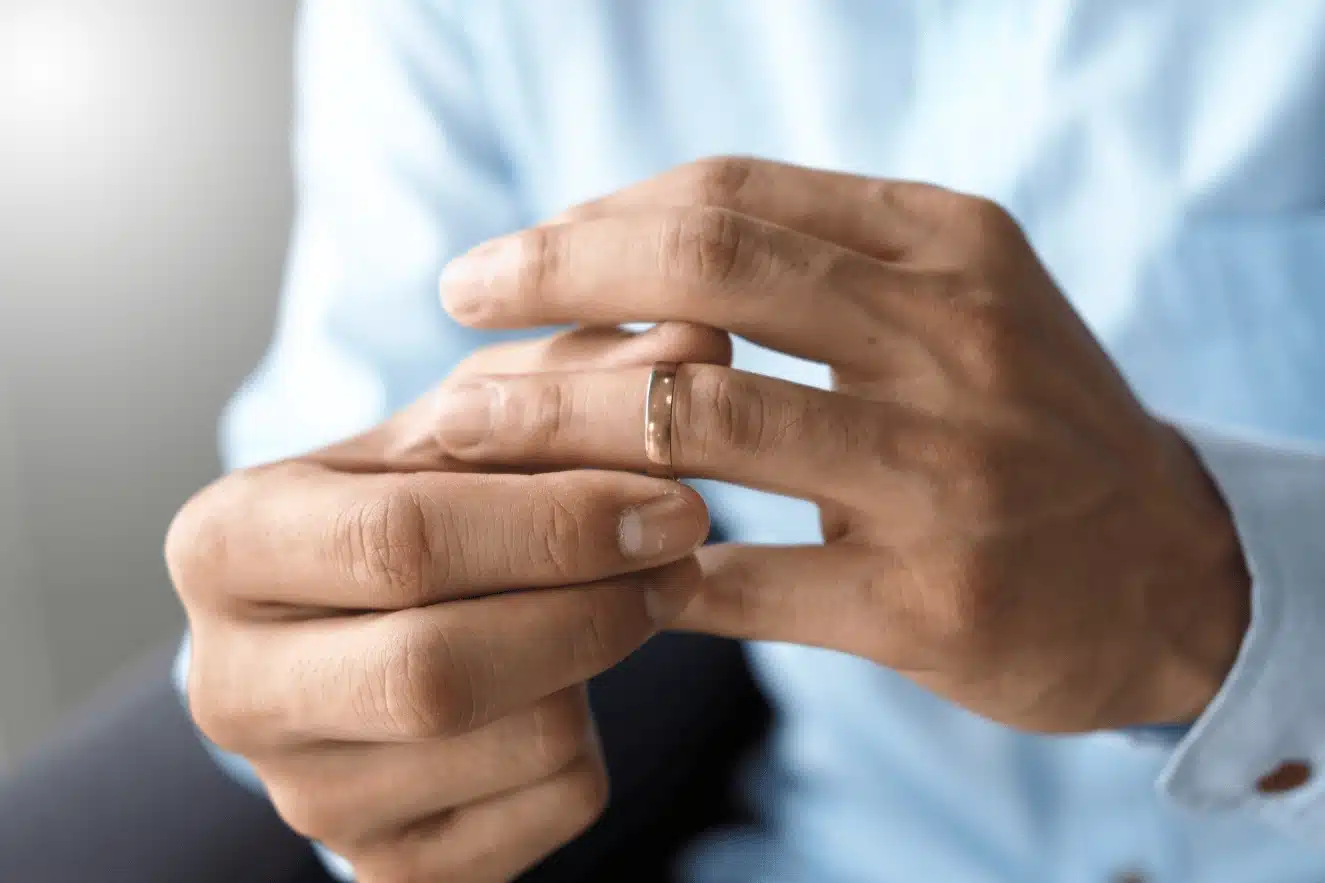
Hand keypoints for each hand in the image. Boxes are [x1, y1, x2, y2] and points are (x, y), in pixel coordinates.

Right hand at [167, 323, 728, 881]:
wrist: (372, 634)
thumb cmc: (428, 506)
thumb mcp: (476, 426)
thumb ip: (577, 377)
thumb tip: (705, 337)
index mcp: (225, 543)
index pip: (399, 539)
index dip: (557, 523)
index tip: (677, 499)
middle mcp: (228, 684)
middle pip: (437, 670)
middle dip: (590, 607)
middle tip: (685, 550)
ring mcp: (301, 794)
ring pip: (513, 745)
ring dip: (605, 664)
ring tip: (623, 600)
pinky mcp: (384, 867)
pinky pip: (545, 814)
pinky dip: (594, 744)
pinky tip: (569, 689)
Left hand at [436, 157, 1250, 732]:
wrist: (1175, 571)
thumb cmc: (1030, 424)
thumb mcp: (960, 301)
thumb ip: (821, 261)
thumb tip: (623, 240)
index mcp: (949, 246)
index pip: (729, 196)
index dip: (594, 217)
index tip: (515, 254)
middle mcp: (953, 343)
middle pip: (701, 267)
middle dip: (549, 274)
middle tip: (456, 295)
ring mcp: (945, 477)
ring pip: (696, 418)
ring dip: (551, 420)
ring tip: (464, 424)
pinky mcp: (929, 605)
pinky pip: (739, 578)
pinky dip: (640, 566)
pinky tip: (584, 564)